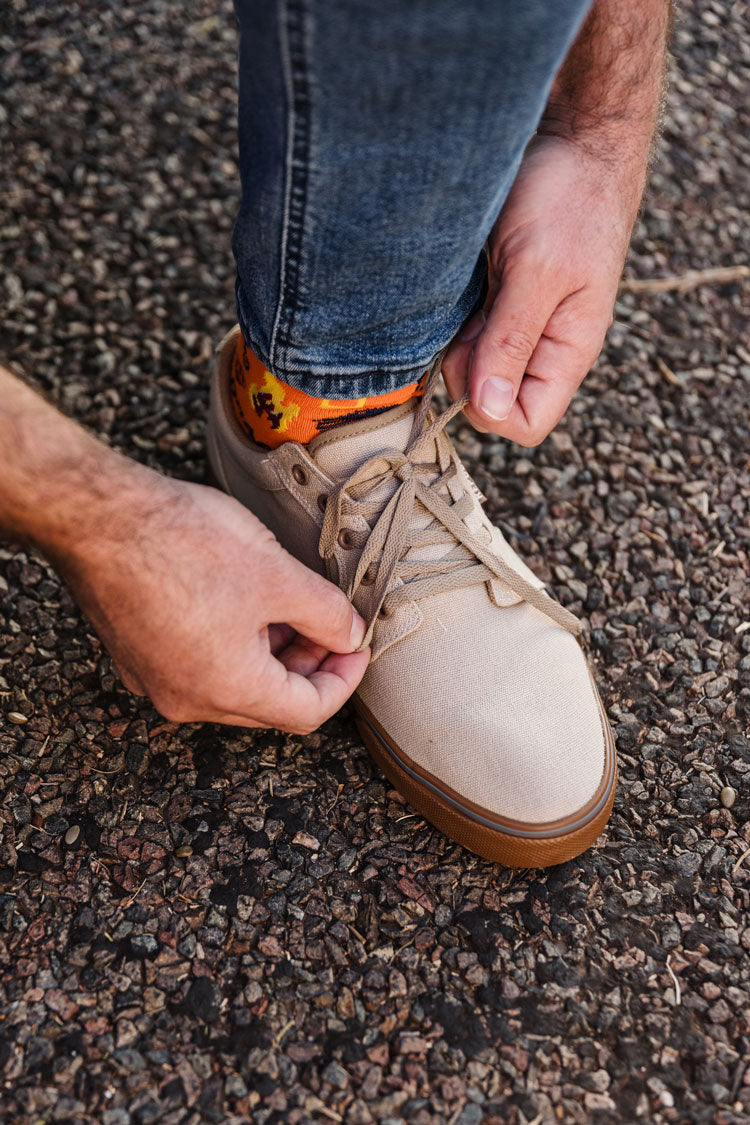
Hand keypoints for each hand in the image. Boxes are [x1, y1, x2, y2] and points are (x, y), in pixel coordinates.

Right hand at [59, 470, 369, 732]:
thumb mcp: (278, 576)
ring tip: (285, 602)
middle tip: (327, 622)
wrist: (99, 517)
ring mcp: (154, 680)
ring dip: (269, 652)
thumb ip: (327, 615)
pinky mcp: (135, 655)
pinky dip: (230, 643)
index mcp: (228, 690)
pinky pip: (196, 664)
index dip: (343, 680)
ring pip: (232, 683)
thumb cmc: (184, 543)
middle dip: (307, 664)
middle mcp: (187, 700)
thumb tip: (349, 636)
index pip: (307, 712)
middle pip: (268, 703)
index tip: (357, 647)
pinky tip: (240, 598)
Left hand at [443, 136, 637, 445]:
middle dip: (461, 368)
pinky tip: (453, 281)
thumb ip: (512, 341)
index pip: (523, 423)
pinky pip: (462, 330)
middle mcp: (541, 347)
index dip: (486, 407)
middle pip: (488, 398)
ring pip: (468, 365)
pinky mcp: (495, 298)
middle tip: (464, 310)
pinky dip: (448, 316)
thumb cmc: (568, 197)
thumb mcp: (537, 270)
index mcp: (566, 352)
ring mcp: (516, 323)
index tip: (468, 357)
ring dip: (451, 339)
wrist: (573, 134)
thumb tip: (490, 411)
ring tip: (461, 288)